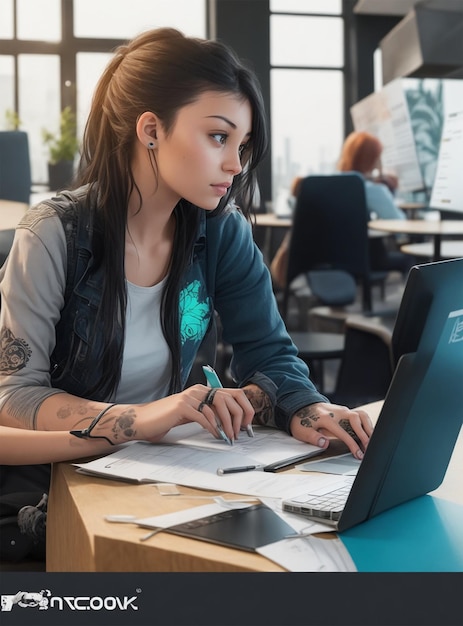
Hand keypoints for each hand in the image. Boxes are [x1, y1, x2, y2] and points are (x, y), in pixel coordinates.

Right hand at [138, 384, 254, 442]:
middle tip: (238, 433)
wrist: (143, 420)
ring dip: (226, 425)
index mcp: (202, 390)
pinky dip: (212, 427)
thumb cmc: (166, 419)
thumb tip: (229, 424)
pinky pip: (203, 416)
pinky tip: (215, 435)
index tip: (246, 424)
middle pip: (227, 398)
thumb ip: (208, 414)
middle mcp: (197, 390)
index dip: (243, 407)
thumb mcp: (191, 414)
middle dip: (237, 417)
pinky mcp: (181, 406)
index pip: (231, 393)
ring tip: (228, 437)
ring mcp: (189, 397)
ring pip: (217, 407)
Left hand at [289, 402, 372, 458]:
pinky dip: (367, 423)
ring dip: (369, 427)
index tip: (359, 454)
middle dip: (365, 434)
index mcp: (327, 418)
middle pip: (357, 419)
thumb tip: (325, 443)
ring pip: (361, 415)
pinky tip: (369, 434)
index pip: (343, 432)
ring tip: (373, 441)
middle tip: (369, 448)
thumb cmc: (302, 420)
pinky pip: (360, 415)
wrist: (302, 406)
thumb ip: (313, 437)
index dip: (352, 444)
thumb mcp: (301, 431)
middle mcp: (337, 412)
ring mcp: (342, 410)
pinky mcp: (345, 411)